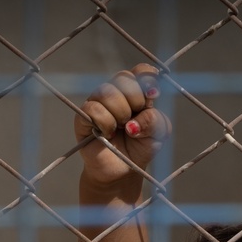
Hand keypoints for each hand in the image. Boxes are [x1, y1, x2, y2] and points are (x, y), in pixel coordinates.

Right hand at [74, 63, 170, 195]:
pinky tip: (108, 134)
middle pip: (124, 78)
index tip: (153, 96)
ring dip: (120, 113)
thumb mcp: (159, 133)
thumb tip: (133, 122)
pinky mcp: (83, 118)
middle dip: (135, 100)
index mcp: (136, 92)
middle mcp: (115, 93)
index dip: (147, 78)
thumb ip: (155, 120)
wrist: (123, 171)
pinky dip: (105, 123)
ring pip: (107, 92)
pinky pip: (93, 109)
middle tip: (135, 119)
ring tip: (122, 129)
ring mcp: (98, 104)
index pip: (140, 71)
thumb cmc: (141, 148)